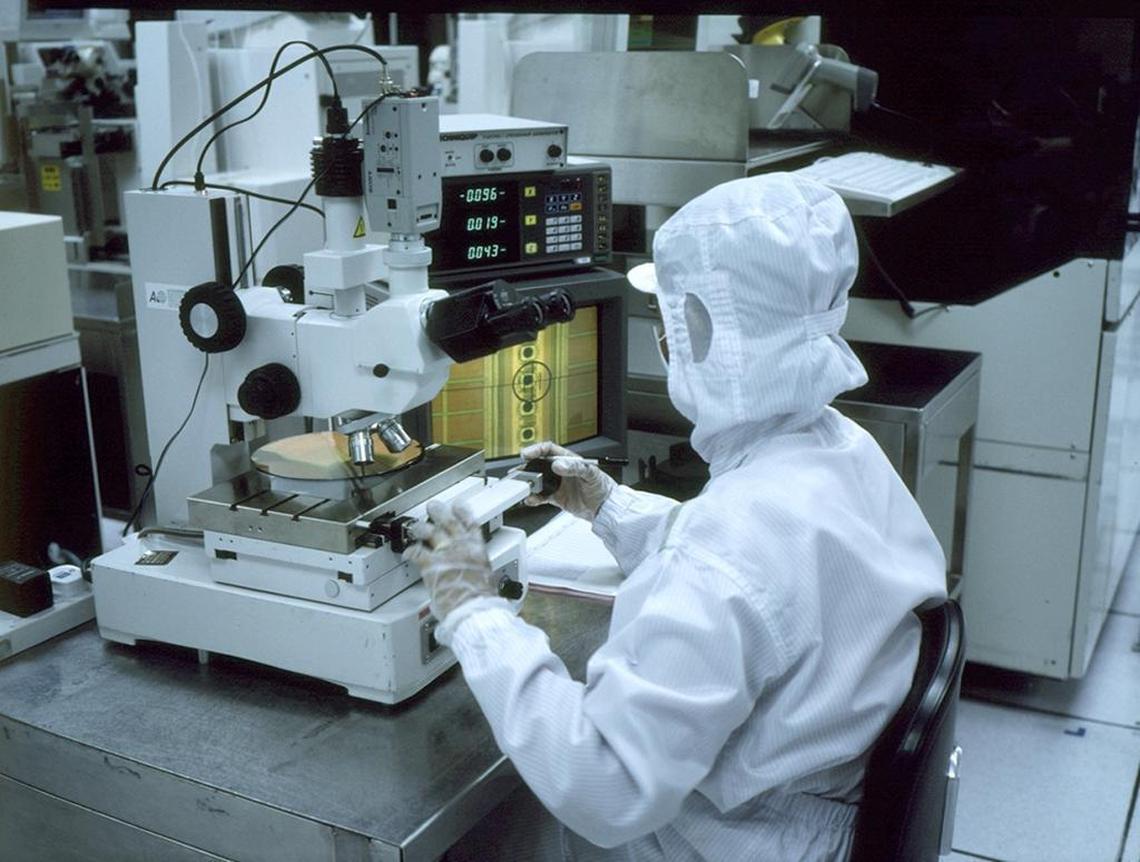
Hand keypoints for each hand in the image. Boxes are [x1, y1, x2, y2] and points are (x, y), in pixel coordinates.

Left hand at [403, 500, 496, 621]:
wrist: (474, 610)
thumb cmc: (481, 600)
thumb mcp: (486, 578)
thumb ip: (476, 570)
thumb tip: (474, 573)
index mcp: (478, 551)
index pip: (471, 525)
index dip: (463, 513)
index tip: (458, 506)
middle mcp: (461, 547)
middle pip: (448, 523)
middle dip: (440, 513)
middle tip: (433, 507)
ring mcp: (445, 554)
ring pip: (430, 532)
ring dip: (421, 528)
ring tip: (416, 527)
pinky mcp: (430, 565)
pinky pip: (416, 552)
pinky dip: (410, 552)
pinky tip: (406, 553)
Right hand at [520, 441, 615, 521]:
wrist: (606, 508)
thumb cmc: (602, 487)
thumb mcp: (591, 474)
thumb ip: (575, 468)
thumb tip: (558, 465)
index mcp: (569, 460)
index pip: (549, 450)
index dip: (536, 449)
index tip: (527, 454)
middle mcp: (561, 471)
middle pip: (539, 465)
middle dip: (527, 467)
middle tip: (518, 472)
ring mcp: (557, 484)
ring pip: (538, 481)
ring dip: (529, 484)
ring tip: (522, 487)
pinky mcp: (556, 497)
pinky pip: (541, 496)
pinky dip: (534, 498)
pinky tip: (530, 499)